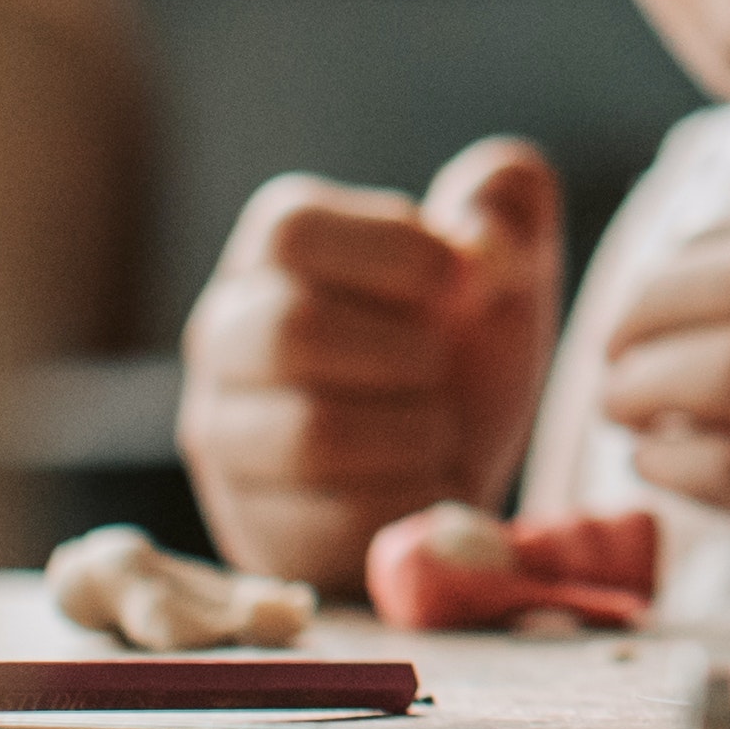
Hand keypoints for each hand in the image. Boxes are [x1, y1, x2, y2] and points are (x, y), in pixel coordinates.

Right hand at [176, 136, 560, 593]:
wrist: (453, 471)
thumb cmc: (465, 348)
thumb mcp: (503, 263)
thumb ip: (507, 203)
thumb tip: (476, 235)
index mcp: (275, 250)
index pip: (293, 231)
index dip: (398, 255)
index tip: (464, 286)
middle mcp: (224, 334)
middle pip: (290, 330)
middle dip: (407, 353)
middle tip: (442, 368)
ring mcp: (222, 436)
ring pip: (311, 433)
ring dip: (414, 431)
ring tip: (437, 426)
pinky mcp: (250, 524)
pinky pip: (334, 521)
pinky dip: (410, 501)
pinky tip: (424, 484)